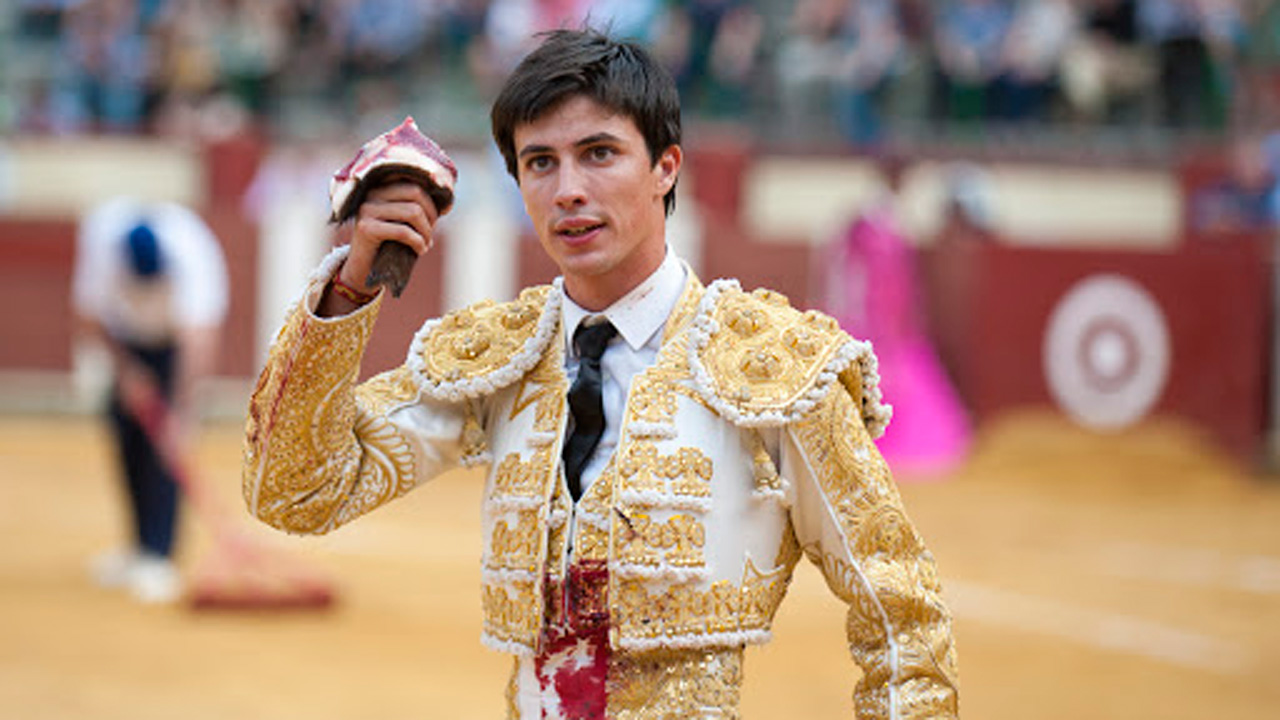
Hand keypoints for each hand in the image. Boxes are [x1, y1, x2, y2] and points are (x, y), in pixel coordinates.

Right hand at [322, 178, 438, 315]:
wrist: (363, 269)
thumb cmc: (389, 244)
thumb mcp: (404, 222)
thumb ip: (418, 208)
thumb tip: (446, 204)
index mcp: (381, 187)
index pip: (414, 183)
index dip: (433, 200)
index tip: (442, 214)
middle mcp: (372, 193)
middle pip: (415, 193)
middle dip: (431, 215)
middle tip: (430, 233)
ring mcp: (367, 209)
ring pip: (413, 212)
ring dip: (426, 232)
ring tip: (426, 244)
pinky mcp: (366, 228)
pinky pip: (403, 231)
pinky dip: (418, 242)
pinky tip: (420, 250)